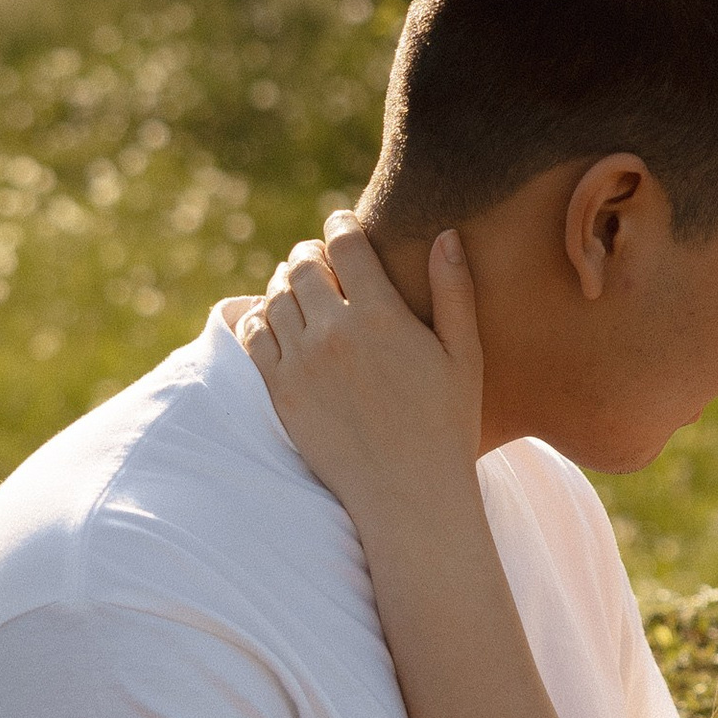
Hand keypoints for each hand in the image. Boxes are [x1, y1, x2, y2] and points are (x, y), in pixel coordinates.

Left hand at [240, 213, 485, 521]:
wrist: (408, 494)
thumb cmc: (446, 425)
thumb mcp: (464, 355)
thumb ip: (454, 291)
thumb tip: (446, 235)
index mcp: (381, 315)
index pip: (344, 243)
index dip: (339, 224)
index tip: (341, 224)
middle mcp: (334, 332)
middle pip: (302, 265)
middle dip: (309, 254)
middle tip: (318, 259)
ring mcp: (302, 363)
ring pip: (274, 297)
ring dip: (284, 286)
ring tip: (299, 291)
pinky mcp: (280, 392)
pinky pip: (253, 337)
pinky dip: (259, 320)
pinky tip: (275, 323)